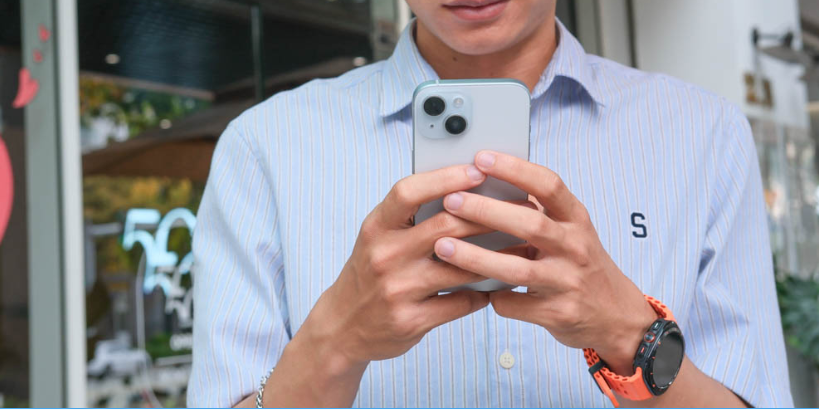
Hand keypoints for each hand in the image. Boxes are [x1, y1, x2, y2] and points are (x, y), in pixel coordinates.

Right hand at [296, 164, 501, 377]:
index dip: (444, 178)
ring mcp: (397, 290)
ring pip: (460, 268)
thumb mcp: (379, 237)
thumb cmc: (370, 272)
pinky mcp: (410, 320)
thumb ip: (411, 217)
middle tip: (520, 210)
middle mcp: (384, 255)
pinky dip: (483, 293)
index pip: (408, 192)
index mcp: (376, 227)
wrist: (342, 326)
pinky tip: (497, 284)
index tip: (477, 171)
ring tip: (522, 248)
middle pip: (444, 227)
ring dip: (497, 258)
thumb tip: (464, 190)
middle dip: (487, 216)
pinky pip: (460, 303)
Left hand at [433, 151, 657, 374]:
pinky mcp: (557, 313)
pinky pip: (514, 304)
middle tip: (451, 201)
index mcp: (576, 219)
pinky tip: (469, 288)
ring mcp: (568, 282)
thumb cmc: (579, 264)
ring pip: (517, 268)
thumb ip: (537, 210)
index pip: (549, 184)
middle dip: (486, 211)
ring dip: (476, 258)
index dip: (514, 168)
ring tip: (443, 247)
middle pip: (530, 223)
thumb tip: (485, 181)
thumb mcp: (569, 231)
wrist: (615, 315)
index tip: (482, 158)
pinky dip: (490, 296)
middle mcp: (575, 247)